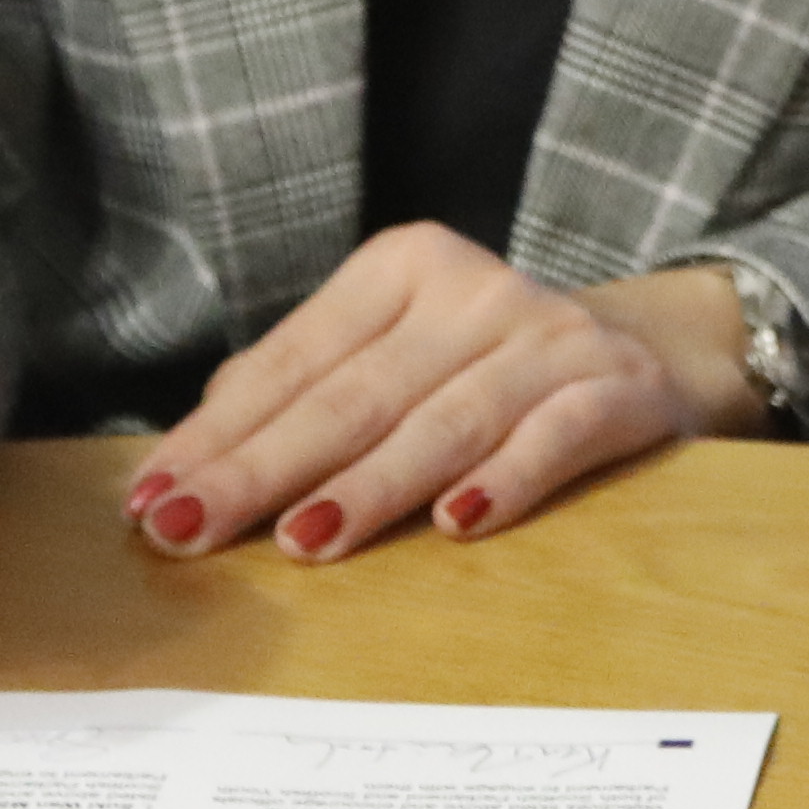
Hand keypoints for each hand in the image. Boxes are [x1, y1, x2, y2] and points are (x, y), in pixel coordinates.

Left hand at [122, 220, 752, 560]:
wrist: (656, 352)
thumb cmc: (486, 370)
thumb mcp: (395, 353)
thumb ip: (305, 390)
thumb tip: (190, 458)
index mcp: (405, 268)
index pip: (295, 360)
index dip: (220, 434)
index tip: (153, 500)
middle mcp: (476, 289)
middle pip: (355, 394)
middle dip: (263, 469)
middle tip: (189, 530)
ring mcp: (552, 337)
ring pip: (445, 419)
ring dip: (371, 485)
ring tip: (305, 540)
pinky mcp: (619, 388)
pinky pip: (555, 436)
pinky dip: (506, 478)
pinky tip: (457, 524)